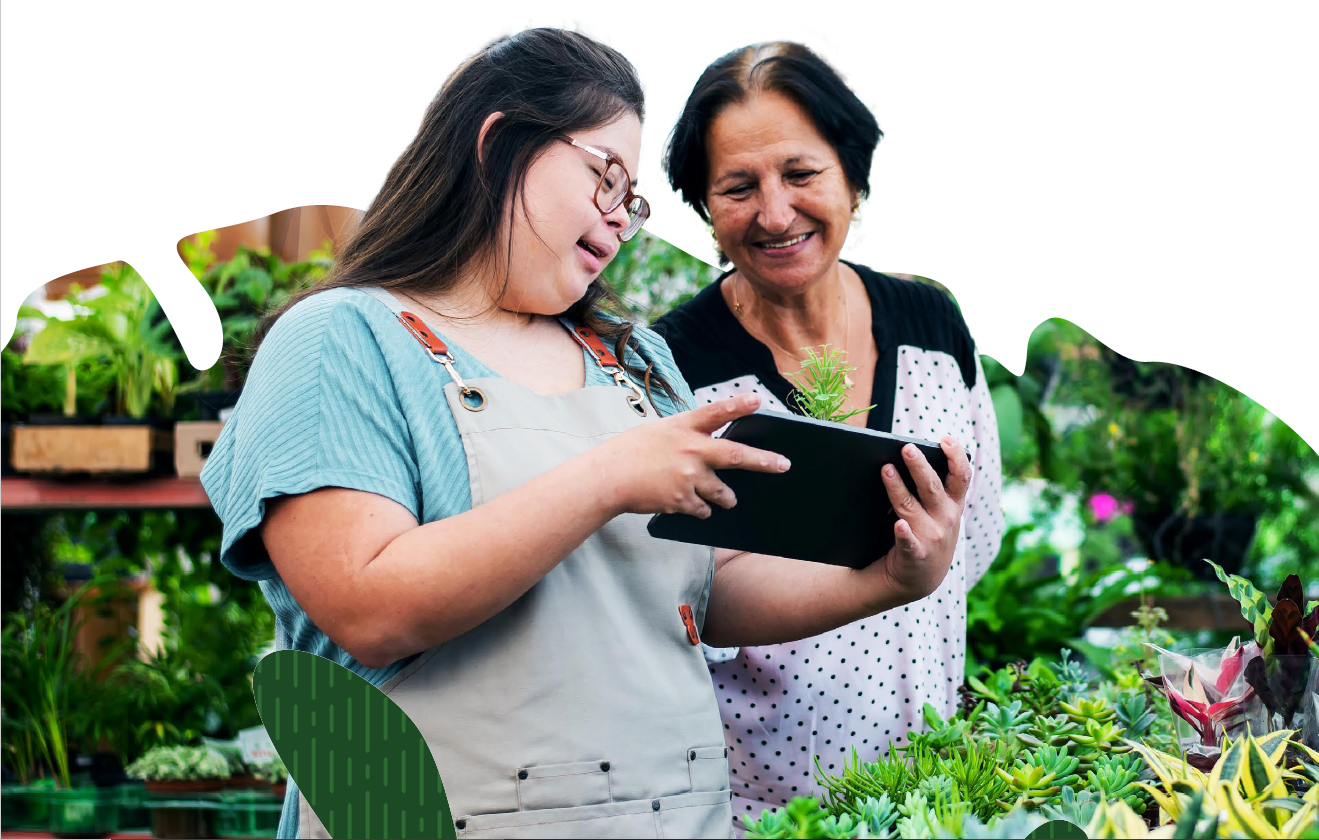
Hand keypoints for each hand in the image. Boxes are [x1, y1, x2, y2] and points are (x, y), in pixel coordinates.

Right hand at [600, 393, 790, 518]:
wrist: (607, 479)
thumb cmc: (629, 452)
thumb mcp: (657, 432)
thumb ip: (685, 435)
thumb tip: (707, 447)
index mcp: (683, 427)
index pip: (716, 412)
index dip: (739, 405)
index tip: (758, 400)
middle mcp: (690, 450)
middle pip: (736, 455)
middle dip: (764, 461)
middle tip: (783, 465)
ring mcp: (688, 476)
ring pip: (722, 492)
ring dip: (727, 498)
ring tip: (729, 499)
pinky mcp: (682, 499)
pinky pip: (703, 509)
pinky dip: (701, 509)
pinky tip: (690, 505)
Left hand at [861, 435, 971, 603]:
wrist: (918, 579)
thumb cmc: (925, 535)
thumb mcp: (938, 513)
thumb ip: (931, 488)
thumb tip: (909, 454)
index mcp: (953, 505)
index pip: (961, 476)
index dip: (956, 455)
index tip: (945, 438)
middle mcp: (946, 520)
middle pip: (933, 487)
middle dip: (920, 466)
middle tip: (906, 447)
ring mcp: (931, 538)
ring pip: (911, 507)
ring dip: (898, 488)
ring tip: (885, 469)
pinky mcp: (915, 556)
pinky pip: (909, 542)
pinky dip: (904, 533)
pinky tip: (899, 525)